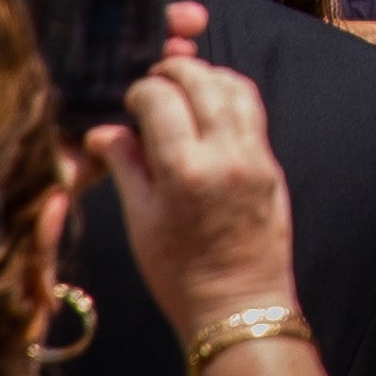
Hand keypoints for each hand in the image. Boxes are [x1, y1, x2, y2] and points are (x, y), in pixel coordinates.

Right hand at [92, 48, 301, 340]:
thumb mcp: (139, 222)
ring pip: (236, 88)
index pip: (161, 99)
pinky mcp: (272, 163)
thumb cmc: (178, 272)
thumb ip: (125, 167)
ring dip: (208, 77)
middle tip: (156, 79)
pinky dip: (231, 95)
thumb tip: (103, 131)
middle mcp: (226, 154)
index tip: (130, 102)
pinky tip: (212, 105)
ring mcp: (255, 156)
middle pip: (202, 82)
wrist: (238, 304)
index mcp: (185, 171)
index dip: (141, 91)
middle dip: (176, 71)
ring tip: (184, 85)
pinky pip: (253, 111)